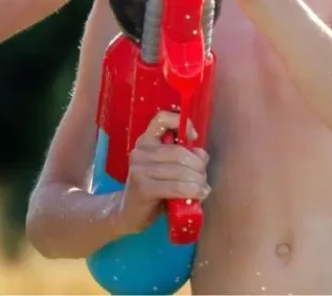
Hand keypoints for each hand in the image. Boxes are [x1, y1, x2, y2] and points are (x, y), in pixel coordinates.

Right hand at [115, 111, 209, 235]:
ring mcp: (140, 170)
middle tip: (204, 177)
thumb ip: (182, 157)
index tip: (193, 138)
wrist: (128, 214)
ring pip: (179, 170)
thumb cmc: (152, 189)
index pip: (161, 118)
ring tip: (204, 188)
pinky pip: (175, 187)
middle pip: (178, 151)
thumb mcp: (166, 169)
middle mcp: (140, 151)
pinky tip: (200, 195)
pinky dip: (192, 191)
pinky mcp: (144, 189)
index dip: (181, 123)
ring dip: (197, 180)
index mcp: (145, 141)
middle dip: (198, 165)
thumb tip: (201, 154)